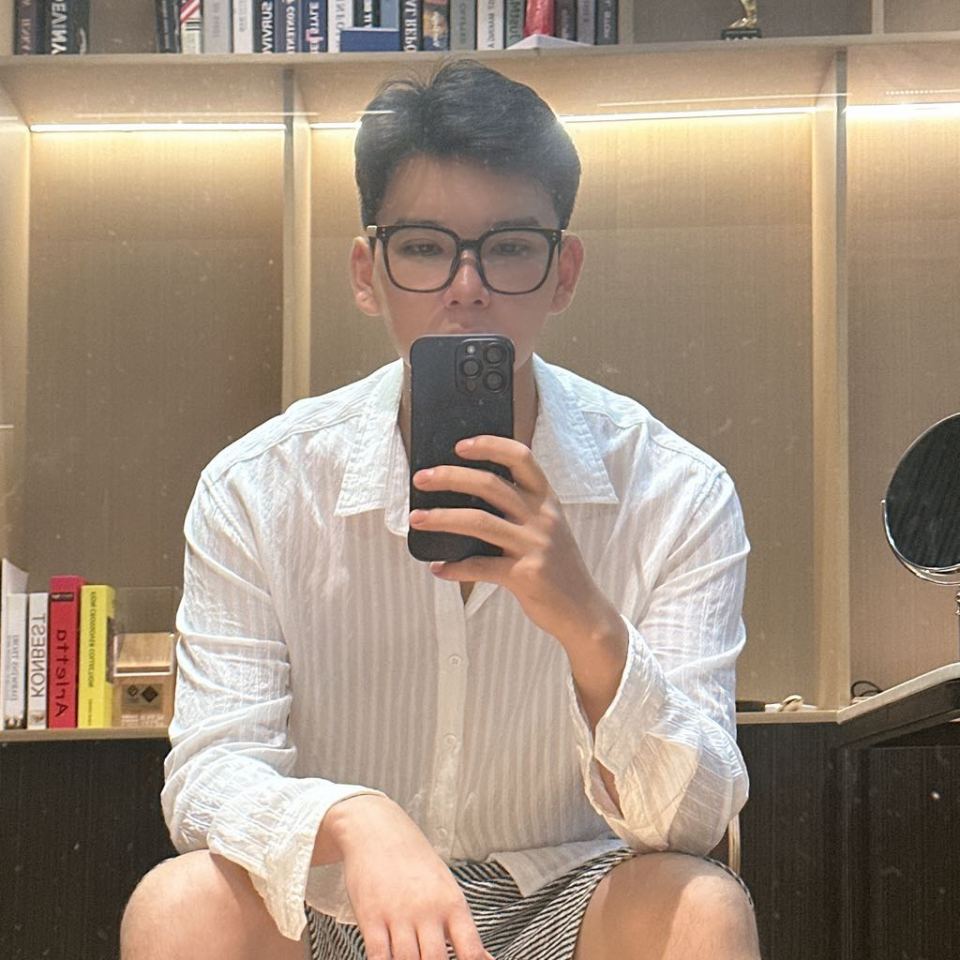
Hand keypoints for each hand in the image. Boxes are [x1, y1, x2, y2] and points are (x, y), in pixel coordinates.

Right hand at [322, 795, 492, 959]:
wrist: (377, 830)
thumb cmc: (414, 861)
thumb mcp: (445, 888)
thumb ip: (461, 927)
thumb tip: (485, 959)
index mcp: (452, 903)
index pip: (471, 949)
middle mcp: (427, 909)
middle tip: (430, 959)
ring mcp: (398, 914)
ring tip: (412, 955)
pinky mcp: (371, 916)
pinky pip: (378, 956)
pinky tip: (387, 958)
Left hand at [409, 436, 625, 653]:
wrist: (583, 610)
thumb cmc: (556, 566)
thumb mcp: (547, 528)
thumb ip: (519, 510)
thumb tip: (466, 497)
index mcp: (546, 500)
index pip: (521, 458)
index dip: (490, 446)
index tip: (459, 446)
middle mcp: (542, 517)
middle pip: (490, 484)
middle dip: (450, 478)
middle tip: (422, 478)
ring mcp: (535, 545)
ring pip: (479, 522)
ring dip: (442, 519)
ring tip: (417, 519)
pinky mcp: (525, 575)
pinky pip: (481, 567)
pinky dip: (455, 567)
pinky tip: (438, 569)